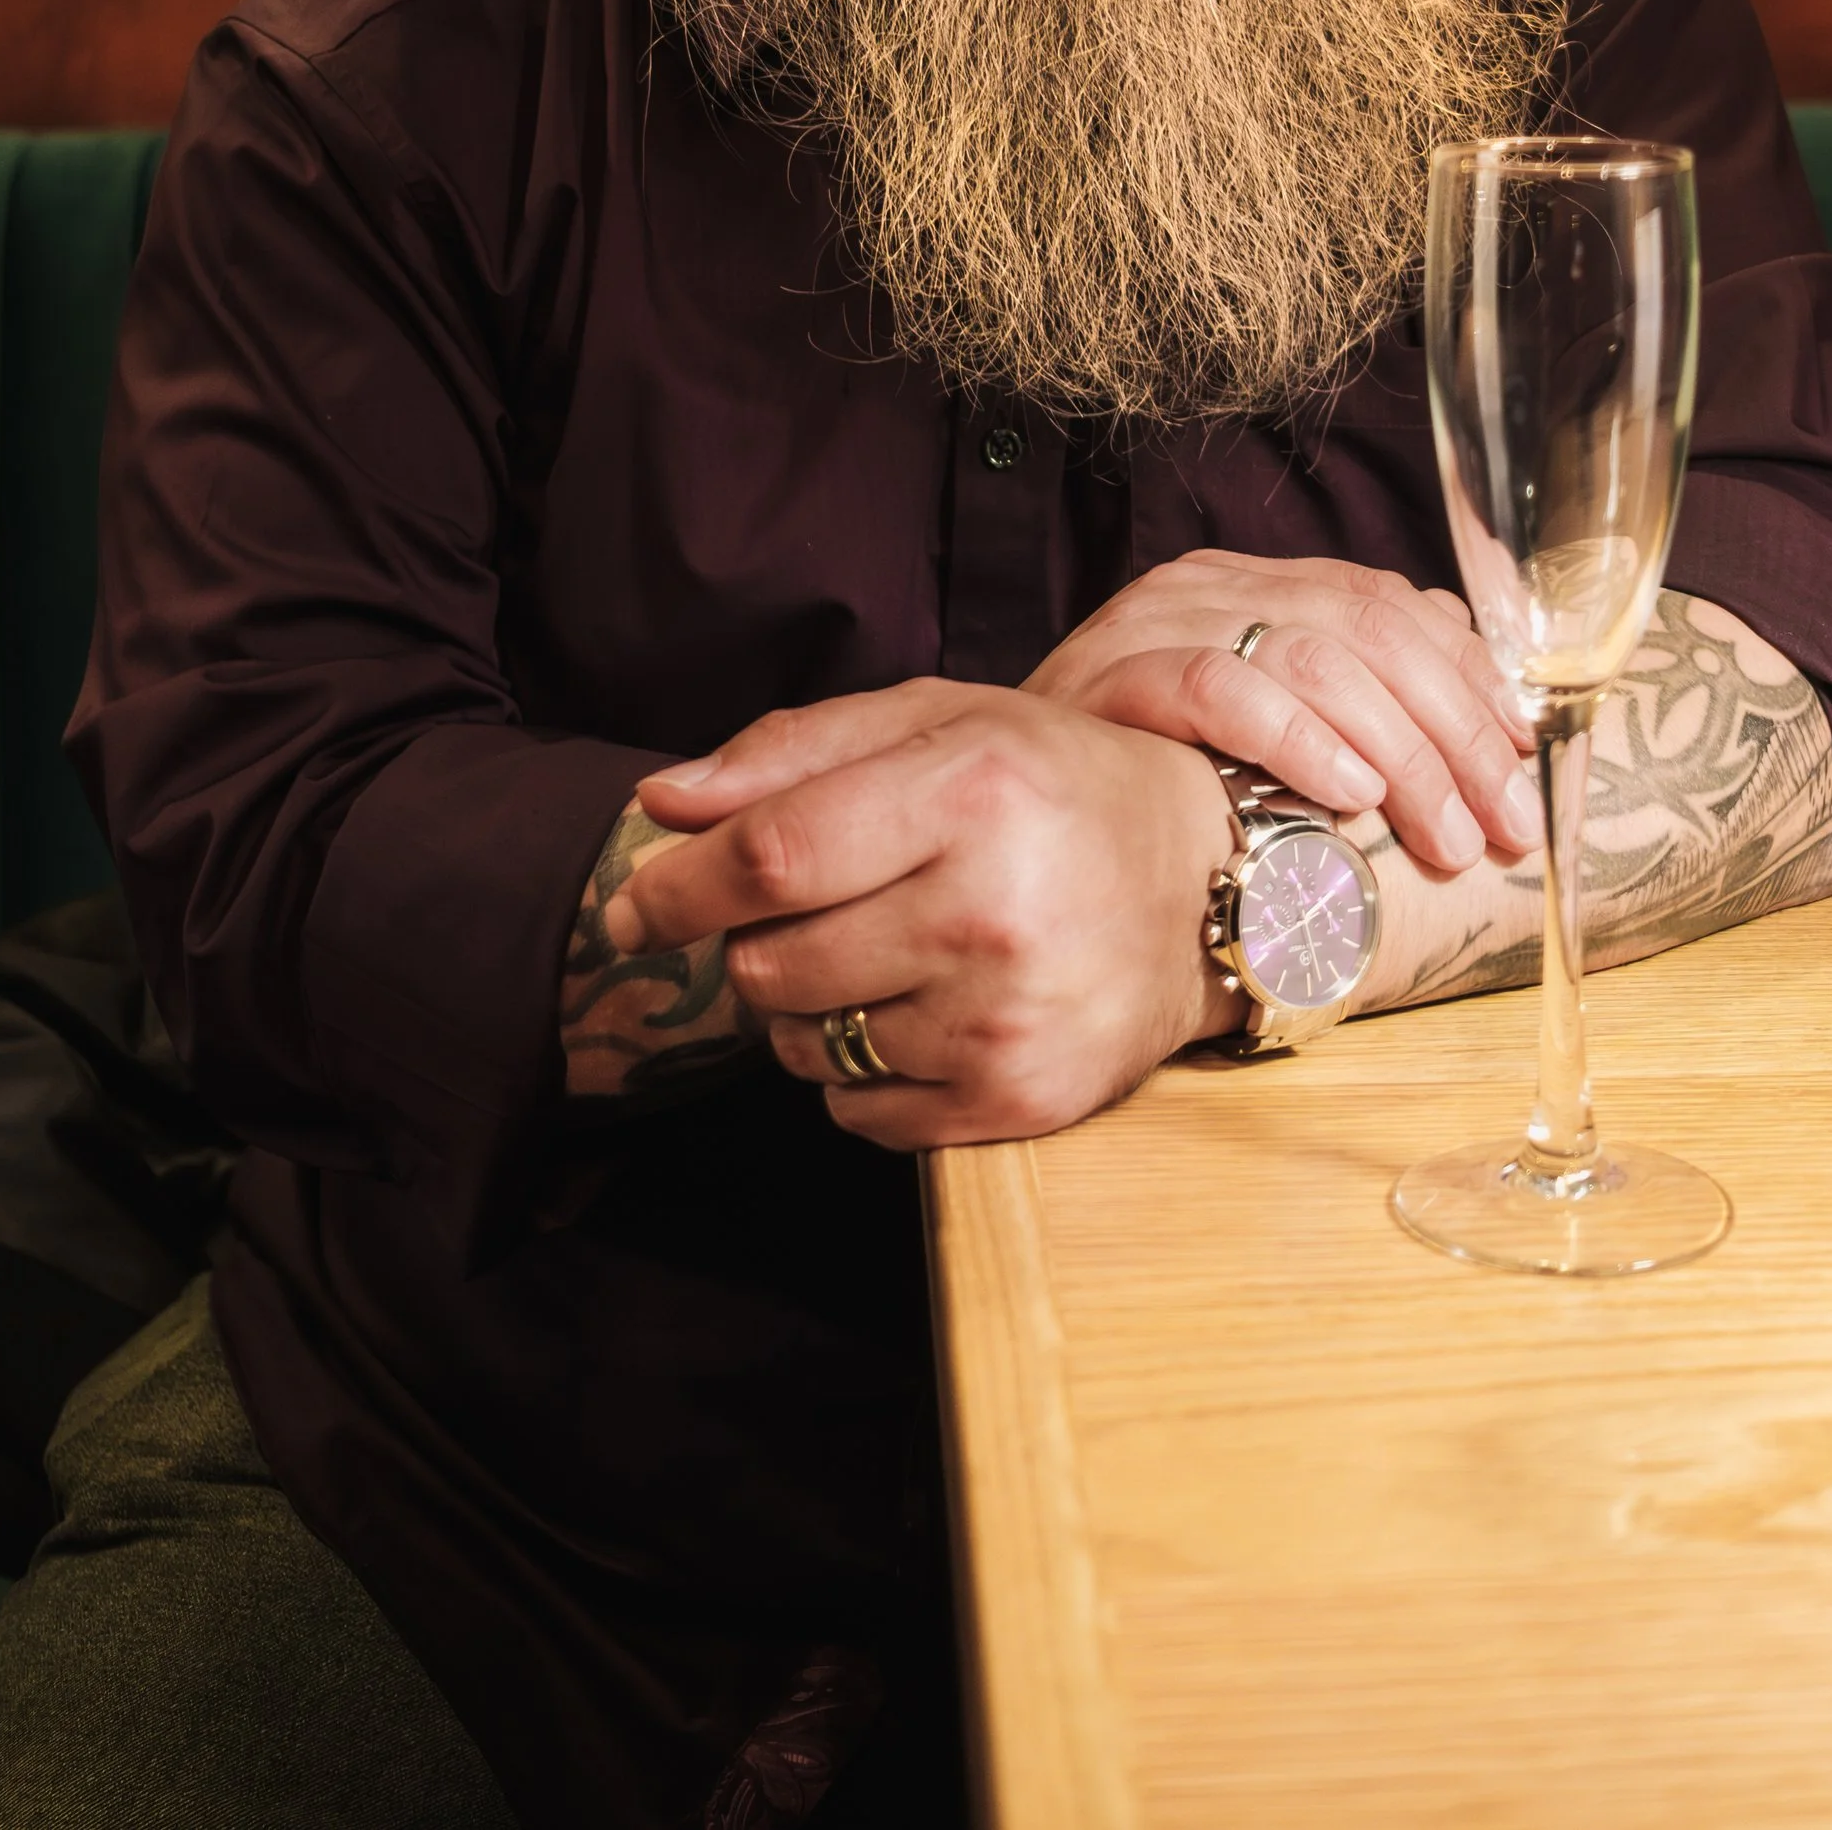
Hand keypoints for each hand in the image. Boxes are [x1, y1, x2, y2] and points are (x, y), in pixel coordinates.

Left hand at [606, 680, 1243, 1147]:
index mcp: (968, 792)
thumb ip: (788, 752)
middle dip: (753, 940)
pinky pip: (856, 1110)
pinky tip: (918, 1011)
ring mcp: (1006, 1019)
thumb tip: (659, 804)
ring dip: (803, 1004)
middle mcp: (990, 911)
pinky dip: (854, 1069)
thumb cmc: (1048, 783)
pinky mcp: (1018, 1101)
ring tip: (881, 951)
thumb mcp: (933, 721)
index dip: (678, 888)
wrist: (1201, 881)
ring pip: (803, 1041)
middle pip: (770, 961)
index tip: (630, 910)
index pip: (773, 857)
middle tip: (817, 906)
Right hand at [1024, 551, 1540, 871]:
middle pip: (1370, 630)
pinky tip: (1346, 796)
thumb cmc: (1160, 780)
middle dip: (1452, 736)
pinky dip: (1298, 737)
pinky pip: (1220, 686)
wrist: (1020, 805)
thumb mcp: (1276, 735)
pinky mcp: (1114, 675)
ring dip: (1397, 753)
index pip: (1395, 605)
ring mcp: (1160, 620)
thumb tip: (1486, 703)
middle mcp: (1215, 584)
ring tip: (1438, 833)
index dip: (1473, 682)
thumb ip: (1363, 699)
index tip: (1523, 767)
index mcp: (1261, 585)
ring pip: (1314, 656)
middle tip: (1495, 831)